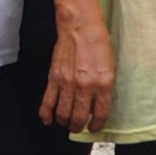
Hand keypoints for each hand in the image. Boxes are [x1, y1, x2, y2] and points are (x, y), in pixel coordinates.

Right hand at [40, 0, 114, 131]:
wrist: (80, 27)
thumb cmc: (98, 44)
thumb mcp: (109, 67)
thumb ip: (103, 88)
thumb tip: (95, 106)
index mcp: (103, 84)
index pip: (100, 114)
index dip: (97, 125)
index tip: (95, 127)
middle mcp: (85, 87)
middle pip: (79, 118)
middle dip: (78, 127)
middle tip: (78, 127)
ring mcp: (68, 84)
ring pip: (63, 114)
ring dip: (64, 122)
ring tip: (65, 122)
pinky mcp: (54, 78)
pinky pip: (47, 102)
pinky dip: (46, 114)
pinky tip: (48, 120)